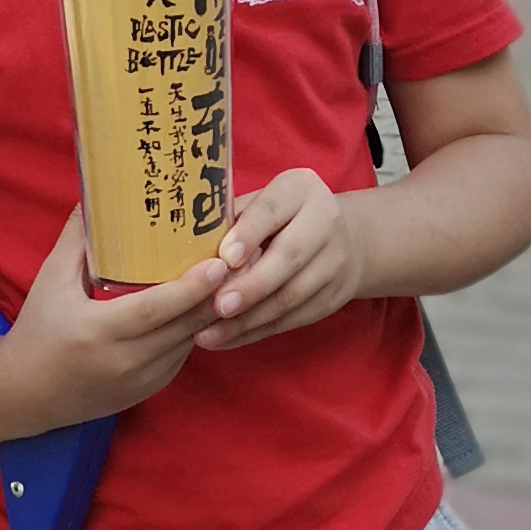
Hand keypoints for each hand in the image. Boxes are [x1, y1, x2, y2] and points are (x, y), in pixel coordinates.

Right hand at [0, 207, 226, 428]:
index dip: (190, 288)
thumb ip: (75, 241)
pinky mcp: (149, 389)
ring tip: (238, 277)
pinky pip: (182, 354)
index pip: (154, 310)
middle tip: (246, 260)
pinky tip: (210, 304)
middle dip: (219, 293)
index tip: (219, 263)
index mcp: (98, 332)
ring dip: (215, 311)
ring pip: (190, 340)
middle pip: (184, 325)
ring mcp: (140, 380)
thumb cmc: (38, 332)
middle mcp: (124, 360)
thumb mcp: (50, 282)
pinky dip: (196, 329)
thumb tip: (95, 198)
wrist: (28, 395)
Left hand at [197, 168, 364, 348]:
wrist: (343, 238)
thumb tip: (187, 254)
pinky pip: (291, 319)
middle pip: (288, 257)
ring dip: (248, 319)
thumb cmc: (278, 219)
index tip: (224, 259)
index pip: (272, 210)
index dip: (248, 235)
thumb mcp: (258, 206)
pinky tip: (224, 339)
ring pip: (290, 296)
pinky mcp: (332, 296)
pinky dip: (255, 332)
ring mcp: (335, 261)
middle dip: (251, 286)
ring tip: (209, 333)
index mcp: (299, 189)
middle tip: (218, 306)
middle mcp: (325, 221)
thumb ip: (231, 223)